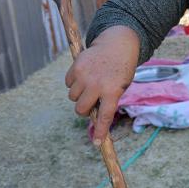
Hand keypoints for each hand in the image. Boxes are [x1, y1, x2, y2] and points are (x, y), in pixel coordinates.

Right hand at [65, 26, 139, 144]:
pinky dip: (74, 82)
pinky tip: (85, 74)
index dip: (100, 130)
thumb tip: (91, 116)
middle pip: (80, 109)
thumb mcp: (121, 86)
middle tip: (91, 103)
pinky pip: (68, 83)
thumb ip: (107, 100)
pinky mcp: (75, 67)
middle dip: (84, 110)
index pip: (105, 116)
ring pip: (72, 97)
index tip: (97, 143)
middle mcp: (97, 85)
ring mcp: (85, 76)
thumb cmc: (120, 70)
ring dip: (79, 95)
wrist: (118, 44)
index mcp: (113, 91)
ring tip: (91, 83)